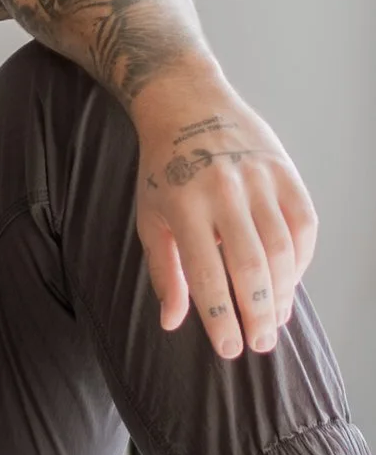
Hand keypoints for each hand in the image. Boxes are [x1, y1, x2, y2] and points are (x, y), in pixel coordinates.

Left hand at [131, 71, 318, 357]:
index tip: (230, 349)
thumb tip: (172, 322)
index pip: (206, 275)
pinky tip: (291, 282)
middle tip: (261, 344)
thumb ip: (163, 271)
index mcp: (183, 206)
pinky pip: (304, 224)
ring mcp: (259, 180)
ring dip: (284, 291)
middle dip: (258, 312)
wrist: (188, 104)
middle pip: (250, 266)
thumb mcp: (150, 218)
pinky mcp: (285, 171)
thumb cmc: (163, 170)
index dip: (220, 318)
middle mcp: (224, 192)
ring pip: (282, 248)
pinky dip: (302, 258)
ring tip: (276, 321)